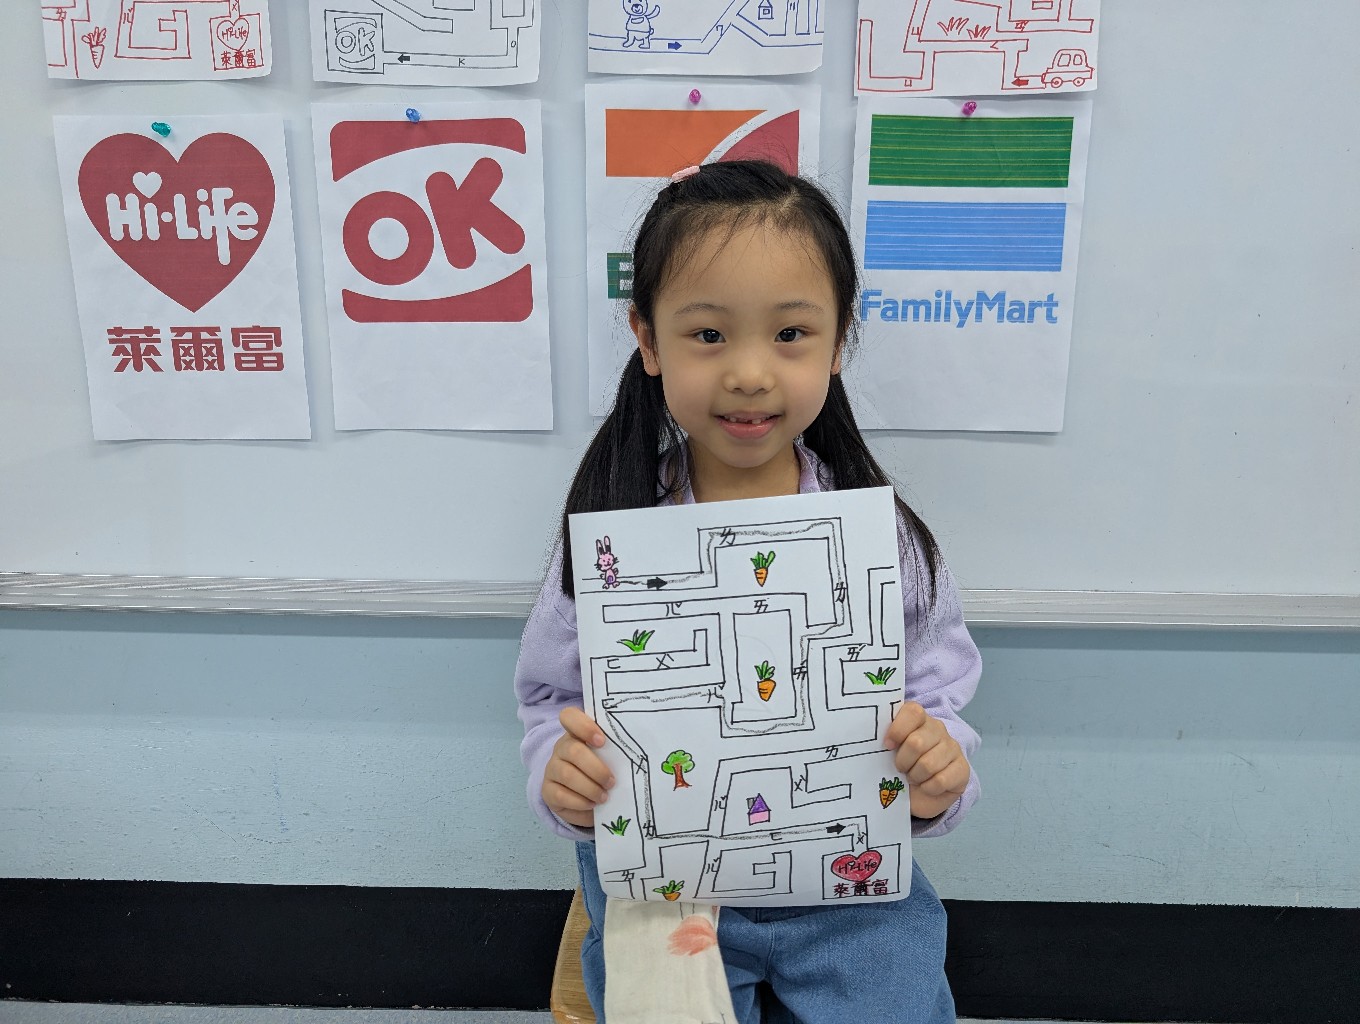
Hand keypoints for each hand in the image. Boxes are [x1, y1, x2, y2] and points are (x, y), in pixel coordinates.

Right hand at [542, 707, 614, 828]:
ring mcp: (552, 768)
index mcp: (576, 733)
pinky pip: (560, 795)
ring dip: (590, 788)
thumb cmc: (601, 769)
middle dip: (596, 769)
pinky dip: (580, 802)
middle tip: (612, 782)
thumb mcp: (609, 757)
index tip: (602, 741)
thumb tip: (639, 756)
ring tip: (604, 797)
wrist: (582, 795)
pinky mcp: (547, 790)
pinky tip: (592, 805)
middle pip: (573, 751)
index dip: (584, 726)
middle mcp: (561, 748)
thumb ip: (616, 750)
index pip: (569, 716)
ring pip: (567, 775)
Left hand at [884, 702, 969, 820]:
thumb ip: (883, 740)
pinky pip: (941, 780)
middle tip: (901, 768)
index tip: (887, 746)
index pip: (913, 712)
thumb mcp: (888, 752)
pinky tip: (927, 787)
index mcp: (918, 719)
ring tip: (914, 777)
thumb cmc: (899, 768)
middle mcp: (937, 729)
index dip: (897, 730)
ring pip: (928, 764)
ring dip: (916, 776)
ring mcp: (952, 747)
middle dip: (903, 761)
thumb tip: (870, 739)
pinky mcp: (962, 769)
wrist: (918, 794)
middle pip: (916, 742)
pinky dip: (929, 788)